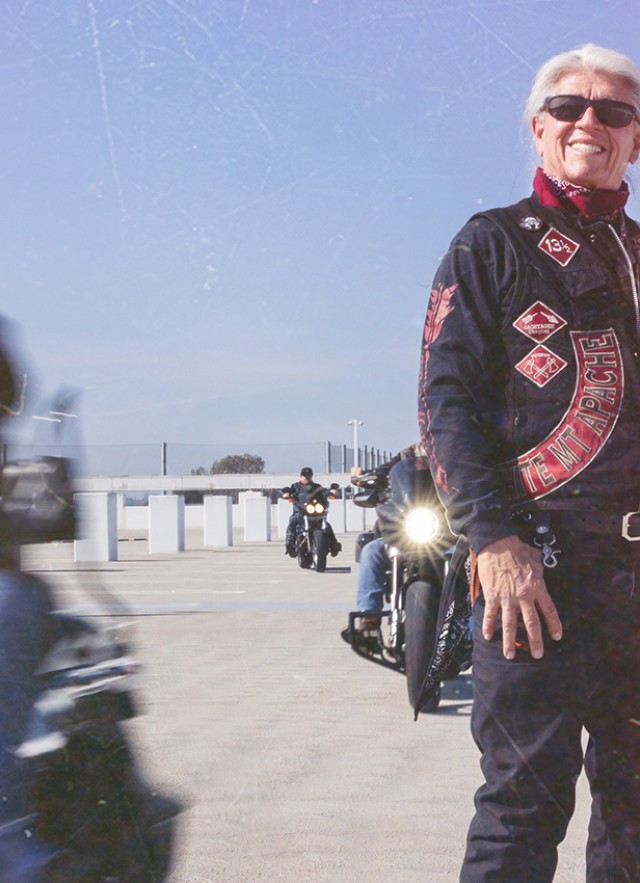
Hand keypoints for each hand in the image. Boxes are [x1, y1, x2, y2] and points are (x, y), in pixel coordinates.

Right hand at [477, 534, 562, 659]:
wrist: (497, 543)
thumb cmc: (518, 549)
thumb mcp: (536, 558)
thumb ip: (541, 569)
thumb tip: (545, 569)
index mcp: (537, 587)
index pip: (549, 610)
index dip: (554, 624)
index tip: (557, 636)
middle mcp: (523, 596)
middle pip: (531, 623)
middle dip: (535, 641)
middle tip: (538, 654)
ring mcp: (506, 597)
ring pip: (510, 624)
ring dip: (509, 642)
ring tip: (510, 655)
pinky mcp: (492, 595)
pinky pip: (490, 614)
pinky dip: (488, 626)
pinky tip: (488, 636)